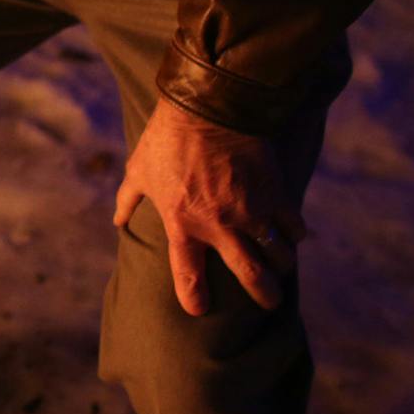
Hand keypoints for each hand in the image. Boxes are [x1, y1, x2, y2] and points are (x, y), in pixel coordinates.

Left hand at [113, 98, 304, 315]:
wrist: (209, 103)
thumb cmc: (168, 137)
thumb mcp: (139, 169)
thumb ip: (128, 199)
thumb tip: (117, 219)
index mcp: (183, 223)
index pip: (188, 276)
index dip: (194, 299)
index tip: (199, 309)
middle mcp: (219, 225)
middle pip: (252, 277)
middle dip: (265, 296)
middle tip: (270, 301)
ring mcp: (251, 212)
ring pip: (279, 257)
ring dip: (283, 265)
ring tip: (282, 266)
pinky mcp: (275, 194)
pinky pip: (294, 227)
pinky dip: (295, 235)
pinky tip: (293, 235)